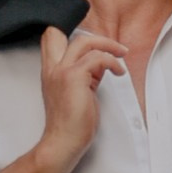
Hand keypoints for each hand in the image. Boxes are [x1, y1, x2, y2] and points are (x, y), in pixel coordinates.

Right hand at [0, 23, 126, 172]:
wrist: (63, 142)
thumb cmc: (71, 124)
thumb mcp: (76, 92)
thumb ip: (84, 75)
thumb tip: (100, 63)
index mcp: (50, 71)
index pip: (50, 38)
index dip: (68, 30)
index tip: (93, 40)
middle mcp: (52, 68)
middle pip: (61, 32)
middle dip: (92, 36)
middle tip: (114, 47)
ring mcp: (61, 71)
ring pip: (85, 42)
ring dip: (108, 47)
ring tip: (121, 57)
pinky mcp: (74, 77)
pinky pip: (98, 58)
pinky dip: (112, 62)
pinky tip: (118, 73)